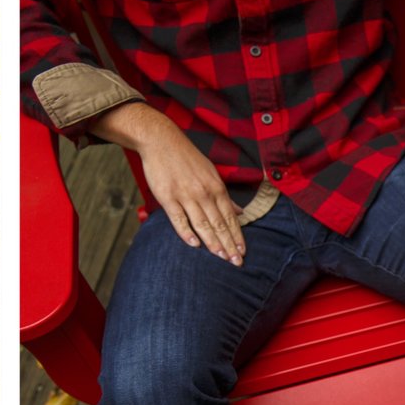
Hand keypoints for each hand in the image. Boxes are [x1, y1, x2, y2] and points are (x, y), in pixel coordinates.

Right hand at [98, 103, 245, 264]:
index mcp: (216, 187)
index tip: (243, 252)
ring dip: (213, 243)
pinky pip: (179, 219)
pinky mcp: (168, 197)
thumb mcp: (211, 173)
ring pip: (203, 224)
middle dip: (229, 244)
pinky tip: (194, 245)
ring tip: (221, 257)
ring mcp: (186, 195)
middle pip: (219, 224)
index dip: (237, 236)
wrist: (162, 141)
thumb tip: (240, 212)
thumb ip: (224, 195)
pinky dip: (187, 233)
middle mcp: (204, 193)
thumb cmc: (187, 158)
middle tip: (236, 262)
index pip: (230, 217)